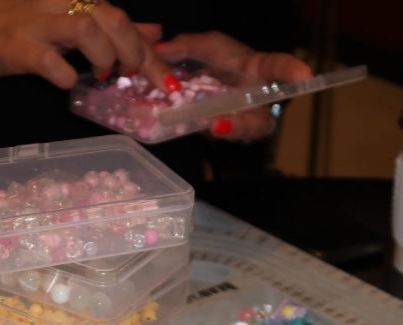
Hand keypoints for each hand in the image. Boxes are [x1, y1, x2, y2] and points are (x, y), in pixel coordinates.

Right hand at [0, 0, 168, 89]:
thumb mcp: (68, 18)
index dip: (149, 48)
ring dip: (104, 57)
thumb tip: (155, 31)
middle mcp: (58, 3)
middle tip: (134, 76)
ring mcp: (36, 24)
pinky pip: (49, 60)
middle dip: (134, 51)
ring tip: (103, 76)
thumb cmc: (15, 23)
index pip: (120, 16)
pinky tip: (67, 83)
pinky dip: (65, 75)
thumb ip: (111, 26)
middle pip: (111, 17)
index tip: (166, 78)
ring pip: (86, 29)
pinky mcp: (16, 47)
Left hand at [155, 31, 312, 141]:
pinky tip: (196, 126)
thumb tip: (161, 47)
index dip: (293, 71)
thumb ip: (187, 46)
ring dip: (229, 130)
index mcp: (257, 69)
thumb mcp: (205, 46)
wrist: (208, 81)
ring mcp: (241, 118)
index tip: (306, 76)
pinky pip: (222, 136)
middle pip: (260, 118)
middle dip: (247, 121)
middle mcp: (254, 100)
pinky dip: (211, 132)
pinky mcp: (225, 131)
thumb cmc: (219, 61)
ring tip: (213, 125)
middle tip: (230, 117)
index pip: (278, 67)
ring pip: (243, 132)